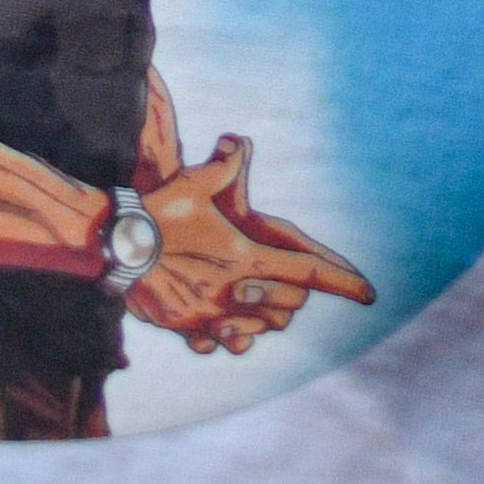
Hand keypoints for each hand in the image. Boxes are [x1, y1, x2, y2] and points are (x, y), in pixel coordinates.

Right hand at [118, 131, 373, 351]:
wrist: (114, 246)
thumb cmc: (157, 211)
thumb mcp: (193, 183)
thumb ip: (224, 167)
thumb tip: (239, 142)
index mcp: (246, 258)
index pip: (309, 273)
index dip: (344, 282)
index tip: (369, 293)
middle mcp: (236, 292)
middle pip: (289, 305)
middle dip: (294, 295)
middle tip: (290, 284)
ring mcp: (212, 315)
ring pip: (260, 330)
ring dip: (264, 319)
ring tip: (255, 303)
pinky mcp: (187, 327)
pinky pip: (219, 342)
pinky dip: (224, 335)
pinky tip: (218, 322)